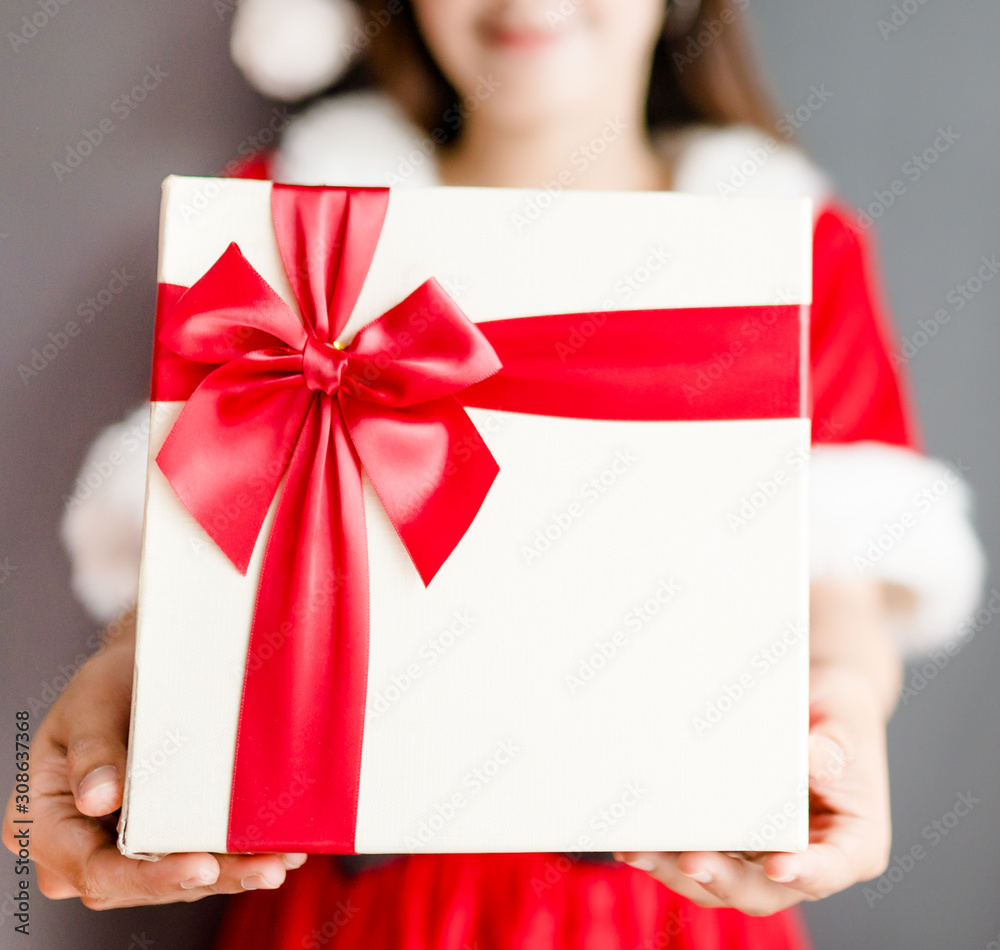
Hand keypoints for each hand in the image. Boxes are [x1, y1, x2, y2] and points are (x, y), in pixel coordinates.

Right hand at [3, 619, 305, 908]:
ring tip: (277, 863)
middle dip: (205, 878)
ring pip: (172, 878)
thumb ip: (92, 749)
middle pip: (139, 884)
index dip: (148, 876)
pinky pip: (193, 858)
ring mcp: (119, 848)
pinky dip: (234, 858)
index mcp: (44, 820)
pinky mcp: (159, 840)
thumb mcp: (91, 703)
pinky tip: (274, 853)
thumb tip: (98, 798)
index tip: (200, 865)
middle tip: (264, 868)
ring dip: (230, 874)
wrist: (138, 668)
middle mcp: (78, 847)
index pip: (93, 869)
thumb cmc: (109, 682)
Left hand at [615, 663, 891, 915]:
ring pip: (720, 882)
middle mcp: (804, 861)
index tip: (779, 866)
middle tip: (691, 861)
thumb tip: (813, 758)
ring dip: (677, 872)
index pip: (831, 869)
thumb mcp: (844, 719)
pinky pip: (696, 855)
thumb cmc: (836, 713)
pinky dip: (664, 852)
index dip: (806, 873)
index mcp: (851, 844)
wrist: (814, 703)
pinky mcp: (728, 843)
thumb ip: (833, 745)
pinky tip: (633, 841)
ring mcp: (761, 857)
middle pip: (764, 890)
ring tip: (640, 851)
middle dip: (724, 880)